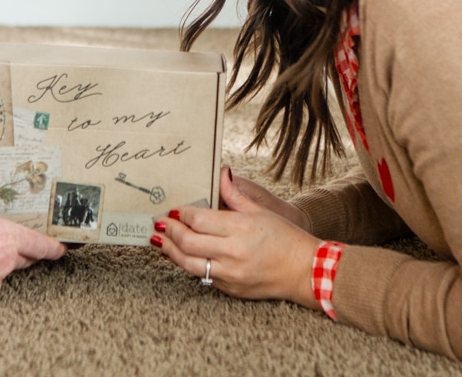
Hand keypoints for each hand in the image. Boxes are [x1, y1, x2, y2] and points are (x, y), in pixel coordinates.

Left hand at [153, 167, 321, 309]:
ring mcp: (231, 274)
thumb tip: (222, 172)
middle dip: (168, 231)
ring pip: (188, 263)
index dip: (181, 214)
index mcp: (241, 228)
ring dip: (169, 251)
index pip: (199, 220)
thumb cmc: (285, 237)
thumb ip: (235, 194)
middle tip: (157, 223)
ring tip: (158, 241)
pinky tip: (179, 255)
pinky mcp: (230, 289)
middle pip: (188, 242)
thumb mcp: (261, 210)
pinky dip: (187, 264)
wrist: (305, 271)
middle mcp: (233, 252)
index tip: (172, 210)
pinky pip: (202, 276)